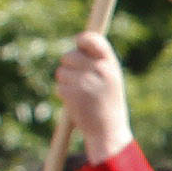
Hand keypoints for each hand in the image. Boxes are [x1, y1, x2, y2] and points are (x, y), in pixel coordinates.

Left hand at [53, 32, 131, 165]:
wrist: (108, 131)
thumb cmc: (109, 103)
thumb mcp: (111, 78)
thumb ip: (98, 60)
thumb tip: (79, 42)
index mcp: (110, 64)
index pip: (92, 39)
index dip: (82, 39)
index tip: (79, 43)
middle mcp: (98, 70)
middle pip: (69, 55)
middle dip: (70, 66)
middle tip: (81, 80)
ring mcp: (85, 82)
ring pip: (61, 72)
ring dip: (66, 82)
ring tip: (82, 94)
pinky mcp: (72, 94)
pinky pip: (59, 86)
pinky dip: (64, 94)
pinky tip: (77, 103)